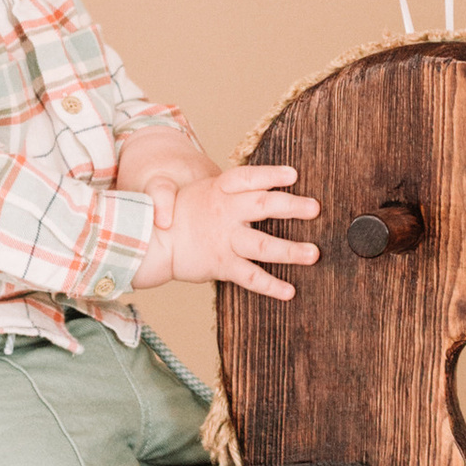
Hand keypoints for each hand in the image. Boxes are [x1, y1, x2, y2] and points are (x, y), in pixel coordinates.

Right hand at [137, 162, 320, 299]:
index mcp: (219, 189)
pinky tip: (289, 291)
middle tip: (315, 208)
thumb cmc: (183, 214)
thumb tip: (266, 189)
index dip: (270, 175)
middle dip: (291, 207)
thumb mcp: (203, 191)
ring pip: (263, 245)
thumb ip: (233, 191)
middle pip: (262, 206)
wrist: (151, 241)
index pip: (248, 178)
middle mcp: (224, 213)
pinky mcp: (221, 264)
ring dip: (290, 250)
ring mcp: (224, 240)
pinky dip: (270, 286)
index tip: (293, 174)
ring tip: (313, 254)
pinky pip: (250, 277)